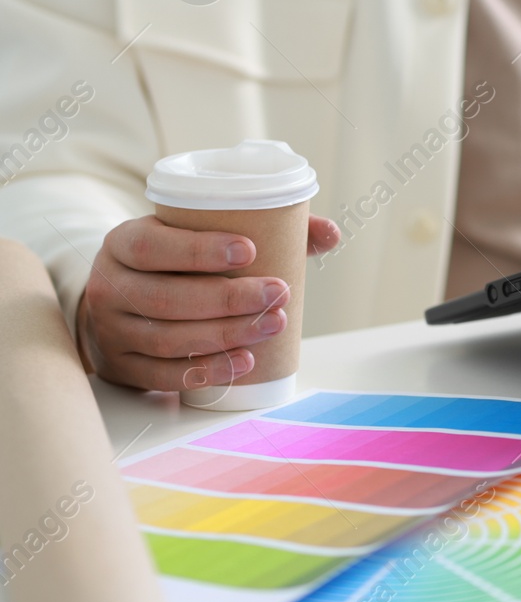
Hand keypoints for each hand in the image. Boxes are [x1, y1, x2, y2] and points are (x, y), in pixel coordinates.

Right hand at [75, 214, 340, 391]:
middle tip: (278, 293)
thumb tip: (330, 232)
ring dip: (226, 335)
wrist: (120, 303)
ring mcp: (113, 331)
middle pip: (166, 298)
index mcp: (122, 243)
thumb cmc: (173, 263)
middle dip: (228, 299)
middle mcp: (109, 287)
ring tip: (273, 323)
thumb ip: (264, 226)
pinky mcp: (124, 367)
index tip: (250, 250)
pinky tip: (244, 362)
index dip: (199, 250)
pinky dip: (207, 371)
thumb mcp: (197, 234)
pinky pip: (164, 376)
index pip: (152, 247)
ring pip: (169, 339)